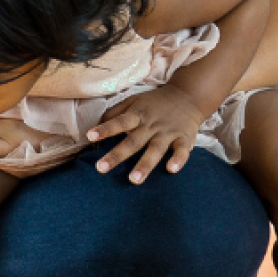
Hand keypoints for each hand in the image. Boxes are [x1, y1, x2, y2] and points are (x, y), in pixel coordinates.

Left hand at [89, 85, 205, 183]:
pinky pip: (182, 150)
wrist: (188, 96)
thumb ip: (114, 114)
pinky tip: (171, 170)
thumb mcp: (133, 102)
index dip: (105, 129)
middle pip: (133, 141)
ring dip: (145, 165)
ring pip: (155, 150)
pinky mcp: (184, 139)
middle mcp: (151, 125)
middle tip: (100, 169)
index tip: (90, 136)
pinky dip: (178, 159)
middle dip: (117, 155)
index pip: (119, 122)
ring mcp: (168, 132)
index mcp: (137, 115)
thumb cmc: (154, 103)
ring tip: (134, 180)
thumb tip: (96, 128)